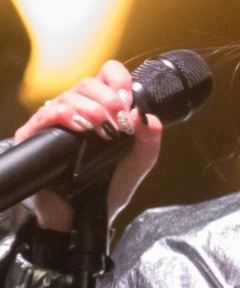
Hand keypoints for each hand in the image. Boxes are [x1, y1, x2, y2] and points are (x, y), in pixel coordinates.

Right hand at [14, 60, 162, 231]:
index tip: (129, 100)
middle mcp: (79, 111)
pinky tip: (80, 127)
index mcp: (103, 110)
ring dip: (91, 108)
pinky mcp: (36, 137)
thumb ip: (149, 141)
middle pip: (88, 83)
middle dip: (109, 98)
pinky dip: (64, 115)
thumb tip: (149, 117)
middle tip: (120, 122)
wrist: (86, 218)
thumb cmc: (110, 188)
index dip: (119, 80)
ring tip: (103, 129)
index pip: (107, 75)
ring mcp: (57, 123)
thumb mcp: (138, 163)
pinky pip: (46, 114)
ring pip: (69, 95)